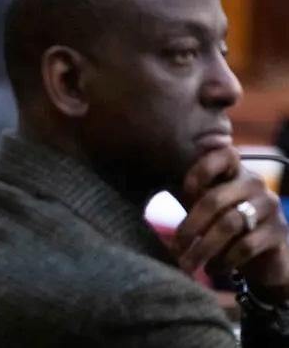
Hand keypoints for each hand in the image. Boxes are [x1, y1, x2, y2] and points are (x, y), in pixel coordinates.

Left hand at [174, 146, 288, 302]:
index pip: (221, 155)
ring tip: (187, 264)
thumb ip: (188, 192)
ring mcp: (270, 206)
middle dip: (190, 227)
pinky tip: (212, 269)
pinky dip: (224, 260)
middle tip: (175, 247)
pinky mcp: (279, 233)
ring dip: (203, 248)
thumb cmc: (223, 223)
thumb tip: (148, 179)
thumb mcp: (204, 205)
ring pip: (229, 224)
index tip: (182, 193)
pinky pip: (246, 246)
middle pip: (214, 199)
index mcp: (235, 170)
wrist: (263, 255)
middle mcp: (255, 183)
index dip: (199, 172)